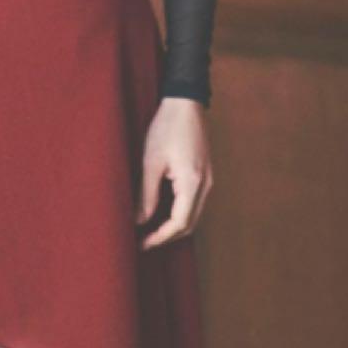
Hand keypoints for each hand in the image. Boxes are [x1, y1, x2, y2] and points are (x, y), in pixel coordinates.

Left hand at [135, 97, 213, 250]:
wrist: (185, 103)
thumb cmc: (166, 128)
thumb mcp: (151, 162)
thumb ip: (146, 194)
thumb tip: (140, 220)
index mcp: (192, 183)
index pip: (179, 223)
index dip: (160, 237)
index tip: (142, 243)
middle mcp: (205, 185)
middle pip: (189, 224)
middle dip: (167, 237)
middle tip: (143, 242)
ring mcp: (207, 180)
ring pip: (193, 215)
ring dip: (173, 227)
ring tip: (149, 231)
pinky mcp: (204, 174)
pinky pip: (194, 203)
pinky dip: (179, 213)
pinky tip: (161, 213)